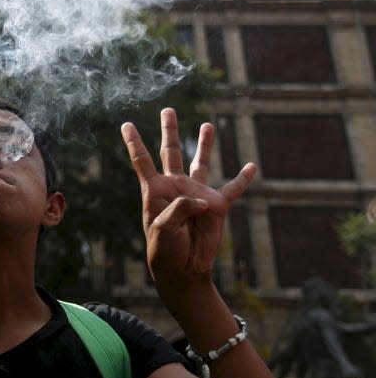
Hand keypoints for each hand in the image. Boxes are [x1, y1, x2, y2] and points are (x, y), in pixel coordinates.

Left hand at [121, 108, 255, 284]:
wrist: (184, 268)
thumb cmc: (165, 249)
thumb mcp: (164, 229)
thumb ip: (179, 209)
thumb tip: (202, 199)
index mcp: (156, 190)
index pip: (143, 161)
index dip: (134, 142)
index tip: (126, 124)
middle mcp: (175, 187)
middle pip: (171, 152)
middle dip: (169, 131)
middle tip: (167, 110)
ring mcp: (196, 194)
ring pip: (201, 162)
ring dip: (204, 144)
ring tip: (207, 125)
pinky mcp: (216, 206)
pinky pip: (232, 189)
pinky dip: (243, 178)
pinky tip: (252, 166)